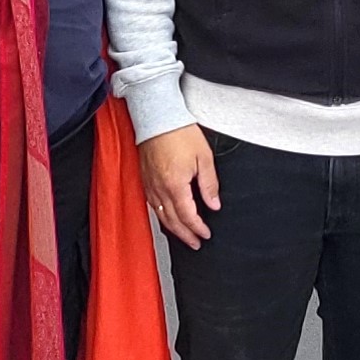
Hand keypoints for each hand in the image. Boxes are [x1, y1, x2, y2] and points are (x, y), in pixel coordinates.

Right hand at [141, 124, 219, 249]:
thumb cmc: (179, 132)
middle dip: (186, 235)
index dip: (198, 228)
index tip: (206, 234)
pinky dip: (162, 216)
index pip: (188, 216)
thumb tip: (214, 204)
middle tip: (196, 243)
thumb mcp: (204, 157)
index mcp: (176, 185)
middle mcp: (160, 189)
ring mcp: (150, 185)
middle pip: (173, 221)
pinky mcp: (145, 179)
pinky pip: (153, 205)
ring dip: (173, 229)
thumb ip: (209, 184)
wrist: (157, 116)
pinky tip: (167, 218)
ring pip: (161, 215)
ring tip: (184, 236)